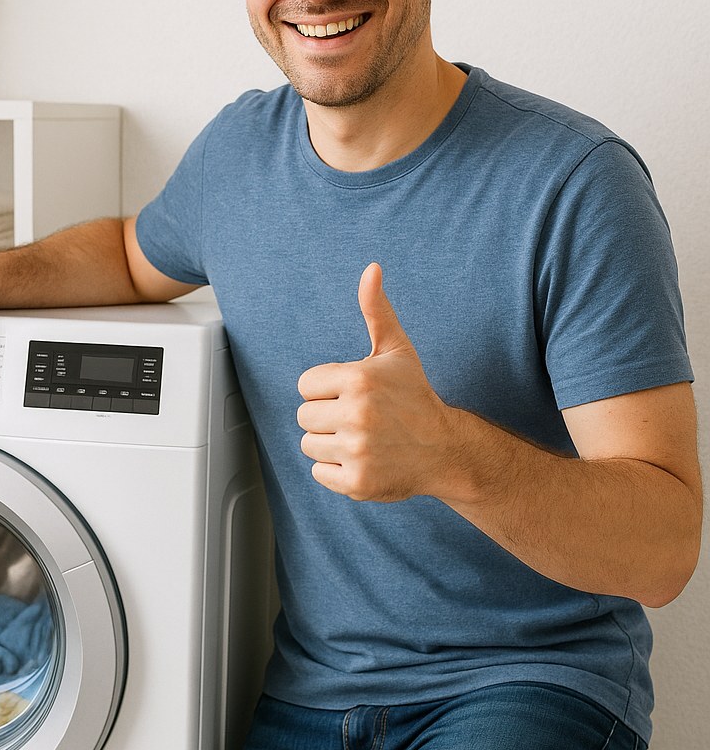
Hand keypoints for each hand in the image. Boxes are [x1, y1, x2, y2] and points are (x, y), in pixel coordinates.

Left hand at [296, 263, 453, 501]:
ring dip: (329, 444)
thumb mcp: (396, 351)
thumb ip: (376, 310)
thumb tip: (371, 268)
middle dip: (327, 417)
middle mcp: (357, 415)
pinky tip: (364, 460)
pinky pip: (319, 473)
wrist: (445, 449)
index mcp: (358, 379)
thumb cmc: (414, 397)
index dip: (327, 389)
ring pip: (308, 445)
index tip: (354, 394)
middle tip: (361, 419)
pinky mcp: (356, 482)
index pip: (306, 384)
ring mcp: (357, 451)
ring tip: (362, 439)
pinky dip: (337, 470)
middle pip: (305, 416)